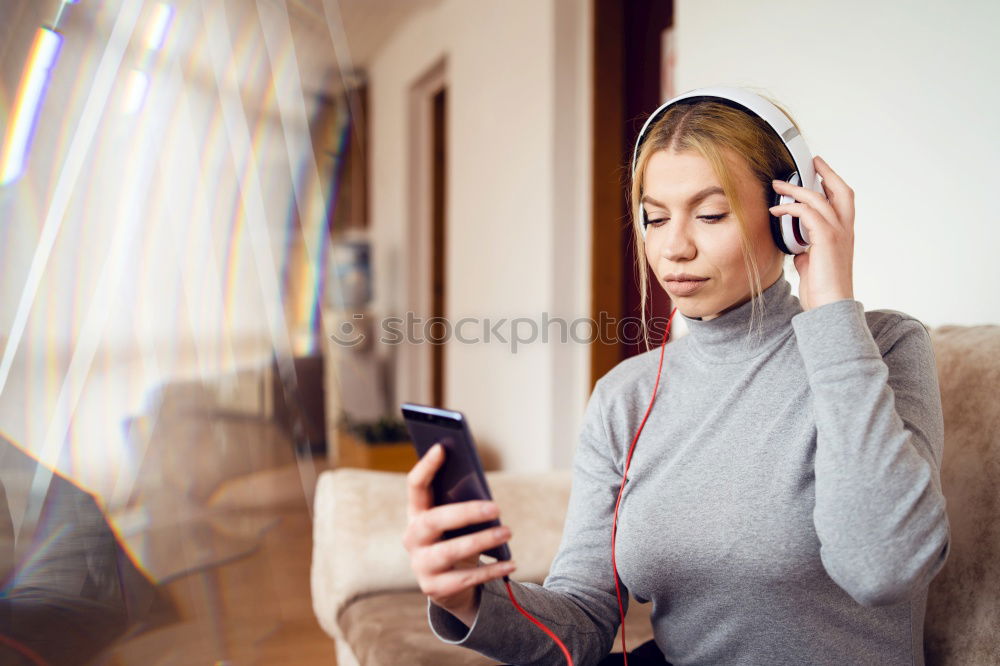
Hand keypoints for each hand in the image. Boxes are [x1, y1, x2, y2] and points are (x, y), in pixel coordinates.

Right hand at [401, 443, 515, 625]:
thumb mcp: (456, 522)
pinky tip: (510, 562)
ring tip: (507, 532)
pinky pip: (465, 579)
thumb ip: (462, 503)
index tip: (442, 447)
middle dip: (465, 512)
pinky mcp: (435, 589)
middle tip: (495, 507)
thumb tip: (484, 493)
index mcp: (416, 514)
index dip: (426, 466)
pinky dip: (491, 570)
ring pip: (450, 552)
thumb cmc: (456, 540)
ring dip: (481, 540)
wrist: (450, 587)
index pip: (415, 486)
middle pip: (433, 521)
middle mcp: (412, 538)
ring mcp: (420, 565)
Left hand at [769, 155, 854, 311]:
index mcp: (844, 234)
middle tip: (812, 162)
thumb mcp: (812, 263)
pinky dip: (790, 208)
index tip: (820, 172)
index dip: (834, 184)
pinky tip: (776, 211)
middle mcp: (845, 230)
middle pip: (842, 191)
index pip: (844, 201)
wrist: (830, 306)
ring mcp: (838, 233)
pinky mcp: (826, 239)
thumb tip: (796, 244)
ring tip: (778, 186)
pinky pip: (807, 213)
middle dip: (827, 173)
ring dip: (796, 189)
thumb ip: (807, 249)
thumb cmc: (822, 289)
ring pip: (818, 199)